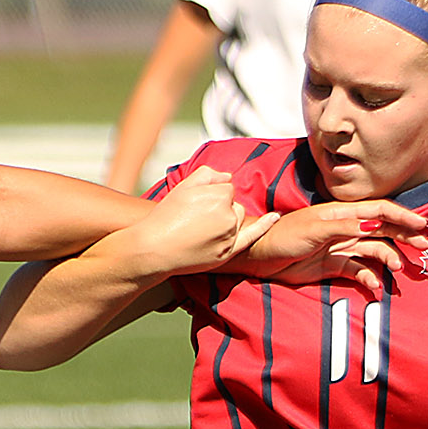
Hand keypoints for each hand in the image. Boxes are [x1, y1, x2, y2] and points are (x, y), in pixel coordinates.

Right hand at [120, 168, 279, 277]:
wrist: (152, 249)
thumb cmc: (165, 217)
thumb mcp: (184, 186)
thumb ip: (209, 174)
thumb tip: (227, 177)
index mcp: (219, 195)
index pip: (225, 188)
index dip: (208, 195)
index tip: (192, 205)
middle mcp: (229, 216)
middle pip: (233, 204)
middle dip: (219, 207)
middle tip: (193, 219)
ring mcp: (230, 237)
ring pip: (238, 220)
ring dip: (226, 221)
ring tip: (200, 230)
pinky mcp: (227, 253)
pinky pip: (251, 237)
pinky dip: (265, 226)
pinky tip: (275, 217)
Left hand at [240, 201, 427, 295]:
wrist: (261, 258)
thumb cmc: (285, 236)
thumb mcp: (315, 228)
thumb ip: (346, 226)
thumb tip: (375, 224)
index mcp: (344, 212)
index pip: (381, 210)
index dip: (403, 216)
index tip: (422, 226)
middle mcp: (347, 228)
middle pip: (383, 230)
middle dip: (404, 237)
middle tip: (423, 248)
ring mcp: (341, 247)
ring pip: (374, 251)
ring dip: (388, 259)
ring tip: (399, 269)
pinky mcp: (334, 266)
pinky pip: (358, 271)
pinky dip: (369, 277)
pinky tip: (375, 285)